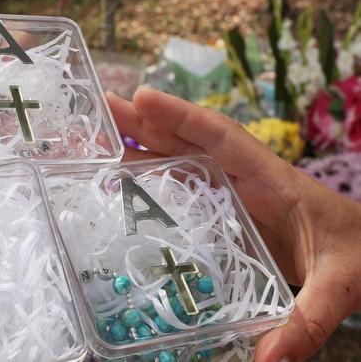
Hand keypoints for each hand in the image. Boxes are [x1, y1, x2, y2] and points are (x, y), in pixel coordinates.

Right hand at [107, 88, 360, 361]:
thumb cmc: (358, 256)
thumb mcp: (338, 286)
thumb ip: (306, 320)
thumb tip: (266, 360)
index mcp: (270, 178)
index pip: (221, 137)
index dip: (181, 117)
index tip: (142, 98)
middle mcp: (242, 178)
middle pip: (187, 141)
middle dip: (144, 122)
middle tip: (101, 107)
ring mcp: (230, 192)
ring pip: (178, 159)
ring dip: (138, 145)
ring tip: (98, 136)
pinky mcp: (222, 209)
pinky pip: (181, 186)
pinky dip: (150, 178)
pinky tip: (122, 180)